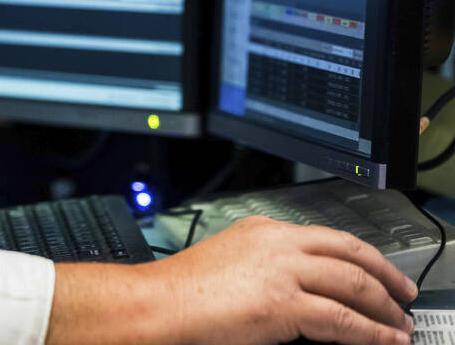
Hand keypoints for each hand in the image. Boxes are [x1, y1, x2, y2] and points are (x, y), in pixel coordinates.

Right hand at [45, 216, 416, 344]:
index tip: (378, 272)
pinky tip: (383, 341)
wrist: (160, 303)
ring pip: (353, 284)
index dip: (362, 256)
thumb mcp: (231, 260)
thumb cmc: (183, 290)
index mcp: (263, 228)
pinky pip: (342, 320)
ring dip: (384, 309)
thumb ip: (266, 265)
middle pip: (350, 254)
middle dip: (385, 278)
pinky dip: (371, 333)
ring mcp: (282, 271)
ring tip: (399, 327)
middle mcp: (277, 243)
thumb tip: (301, 288)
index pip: (328, 236)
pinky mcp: (283, 304)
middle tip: (403, 297)